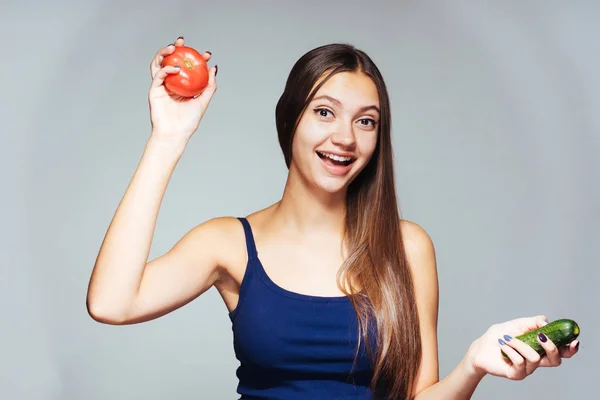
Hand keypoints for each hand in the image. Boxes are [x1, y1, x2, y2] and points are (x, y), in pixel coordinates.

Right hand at [148, 36, 217, 143]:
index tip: (206, 54)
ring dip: (165, 52)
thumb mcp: (203, 101)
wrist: (175, 134)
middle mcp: (171, 83)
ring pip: (159, 63)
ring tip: (174, 46)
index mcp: (182, 85)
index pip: (189, 67)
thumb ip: (209, 86)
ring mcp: (162, 85)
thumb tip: (214, 68)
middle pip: (171, 60)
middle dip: (176, 48)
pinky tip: (175, 67)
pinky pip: (158, 75)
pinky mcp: (154, 90)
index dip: (196, 58)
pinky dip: (166, 69)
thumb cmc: (188, 121)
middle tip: (183, 41)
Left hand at [465, 315, 579, 380]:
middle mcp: (536, 360)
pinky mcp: (516, 374)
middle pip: (556, 360)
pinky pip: (519, 362)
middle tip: (540, 336)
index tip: (573, 340)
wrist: (480, 347)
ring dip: (520, 344)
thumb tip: (546, 321)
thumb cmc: (499, 336)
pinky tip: (502, 346)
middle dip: (551, 348)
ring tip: (507, 338)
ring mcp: (527, 368)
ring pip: (535, 358)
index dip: (570, 348)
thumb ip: (532, 322)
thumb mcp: (516, 324)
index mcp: (539, 348)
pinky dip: (510, 350)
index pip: (561, 352)